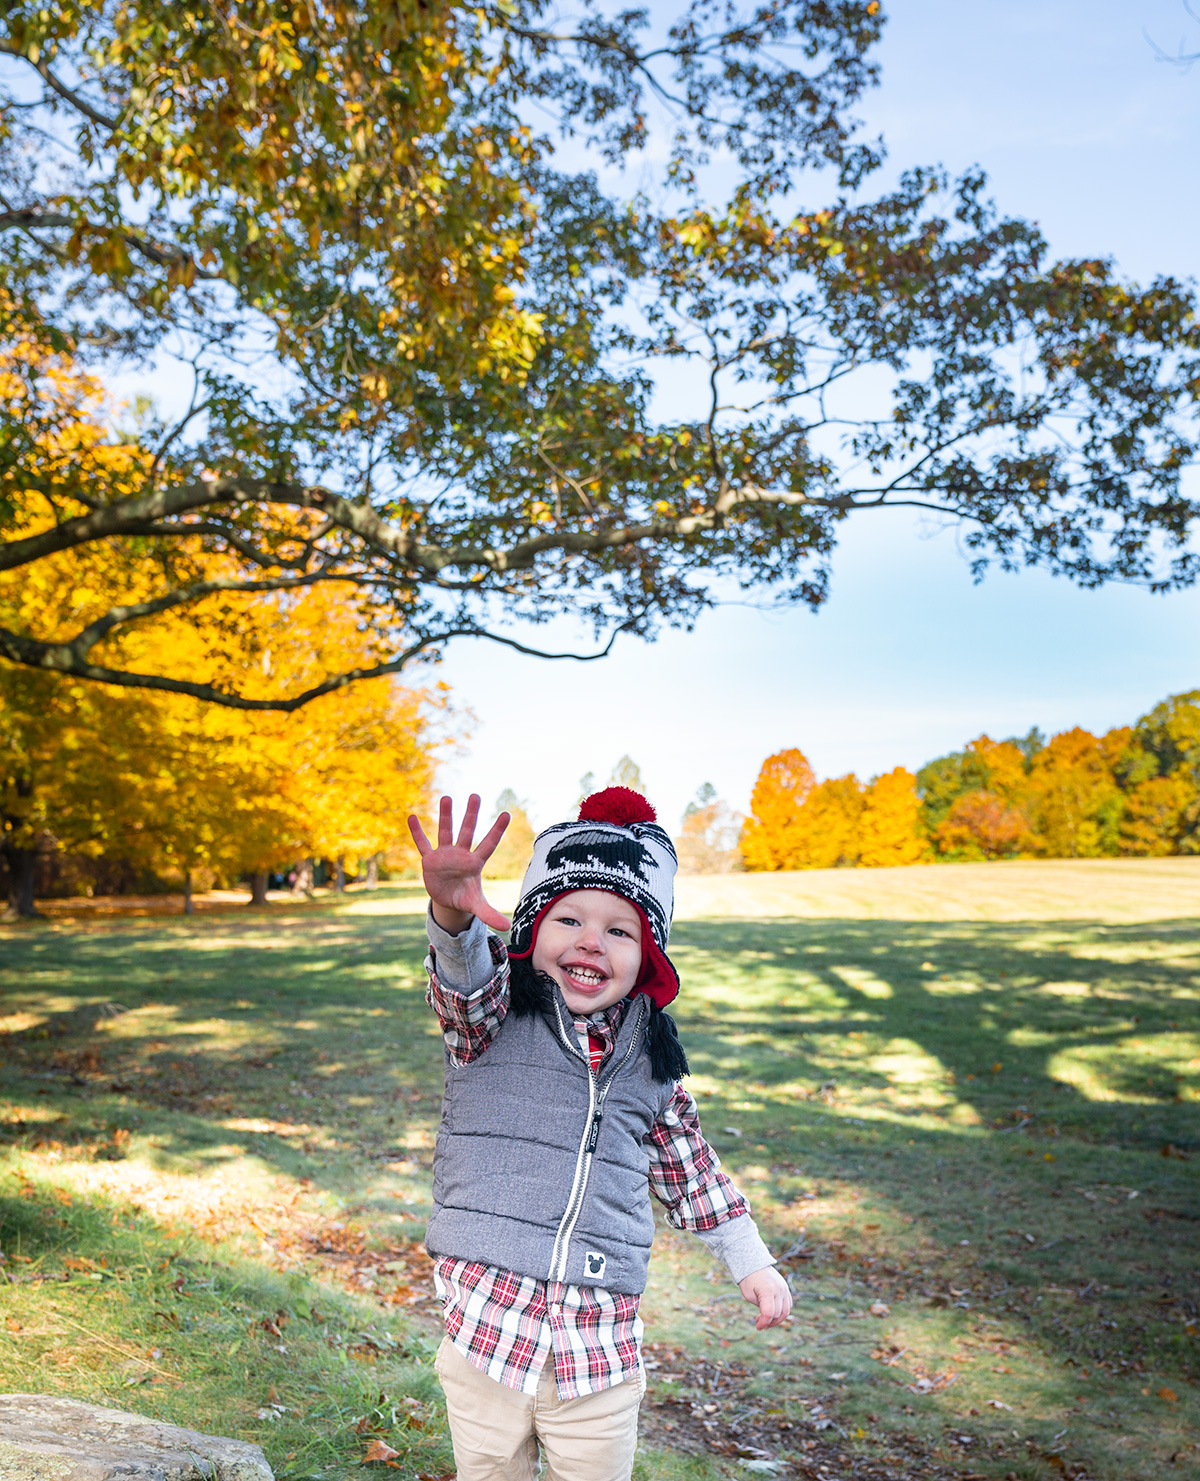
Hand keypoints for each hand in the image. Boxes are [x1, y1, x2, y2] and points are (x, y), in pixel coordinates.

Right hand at [407, 794, 511, 932]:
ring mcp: (444, 855)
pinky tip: (412, 817)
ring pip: (445, 832)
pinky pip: (422, 844)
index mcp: (475, 863)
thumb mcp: (476, 906)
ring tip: (446, 798)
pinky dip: (417, 833)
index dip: (497, 831)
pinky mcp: (429, 860)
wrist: (447, 899)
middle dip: (471, 815)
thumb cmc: (464, 897)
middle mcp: (461, 854)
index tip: (507, 814)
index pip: (489, 844)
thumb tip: (508, 928)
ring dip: (445, 816)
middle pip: (467, 831)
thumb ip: (490, 914)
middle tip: (476, 795)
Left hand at [738, 1265, 792, 1330]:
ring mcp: (784, 1288)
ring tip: (767, 1321)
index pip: (769, 1313)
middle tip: (758, 1322)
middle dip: (768, 1321)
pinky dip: (782, 1311)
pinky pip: (788, 1304)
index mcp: (768, 1290)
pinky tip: (773, 1313)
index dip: (763, 1323)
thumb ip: (760, 1307)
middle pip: (777, 1314)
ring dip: (777, 1319)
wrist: (753, 1263)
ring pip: (786, 1311)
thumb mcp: (749, 1295)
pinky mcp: (785, 1287)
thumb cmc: (748, 1280)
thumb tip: (768, 1318)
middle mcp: (779, 1289)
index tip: (758, 1327)